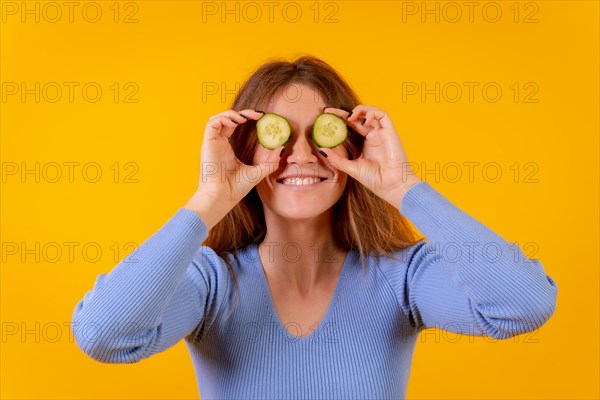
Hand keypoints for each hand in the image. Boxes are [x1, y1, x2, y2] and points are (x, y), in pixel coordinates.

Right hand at [184, 109, 283, 227]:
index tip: (262, 117)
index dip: (247, 117)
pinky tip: (238, 121)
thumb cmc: (235, 188)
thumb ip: (270, 161)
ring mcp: (212, 143)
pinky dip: (224, 118)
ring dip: (232, 113)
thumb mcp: (258, 172)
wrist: (222, 197)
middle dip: (243, 112)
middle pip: (228, 119)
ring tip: (247, 118)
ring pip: (218, 118)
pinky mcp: (207, 143)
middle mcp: (218, 143)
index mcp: (227, 147)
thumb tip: (282, 148)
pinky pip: (212, 123)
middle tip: (259, 114)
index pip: (235, 125)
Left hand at [318, 105, 421, 209]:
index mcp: (365, 143)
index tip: (326, 115)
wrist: (391, 186)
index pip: (351, 126)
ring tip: (349, 116)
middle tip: (329, 111)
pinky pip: (383, 116)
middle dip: (344, 112)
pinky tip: (363, 120)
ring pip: (372, 112)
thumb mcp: (350, 167)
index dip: (339, 118)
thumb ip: (336, 159)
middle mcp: (374, 136)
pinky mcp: (391, 132)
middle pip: (359, 117)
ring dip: (360, 110)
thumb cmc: (374, 179)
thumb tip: (321, 150)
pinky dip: (373, 113)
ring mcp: (382, 133)